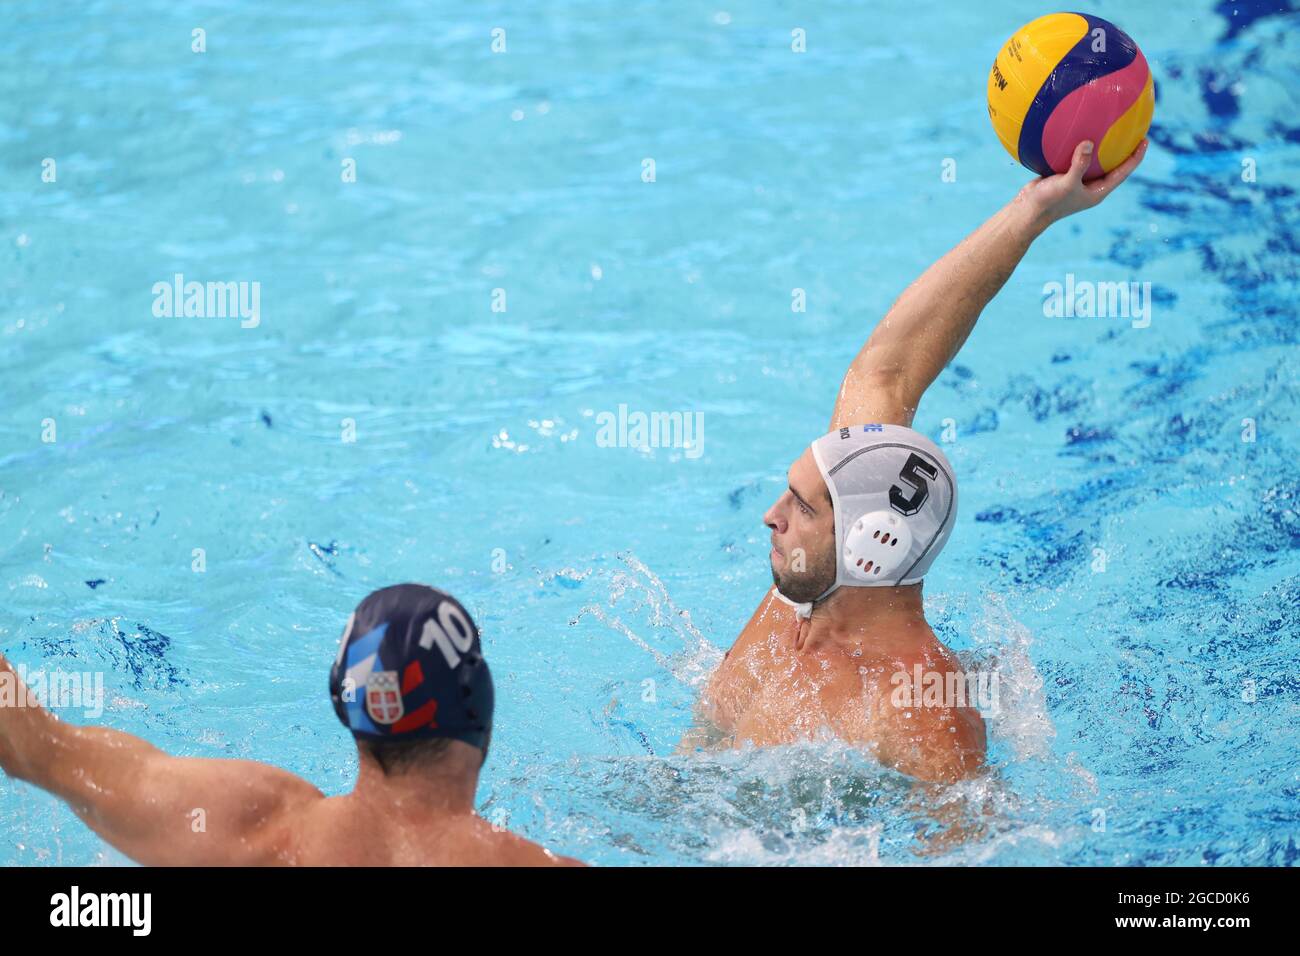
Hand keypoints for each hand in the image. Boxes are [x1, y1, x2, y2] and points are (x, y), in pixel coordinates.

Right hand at [1018, 138, 1147, 227]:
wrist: (1026, 211)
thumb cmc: (1049, 202)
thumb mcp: (1066, 183)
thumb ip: (1079, 164)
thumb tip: (1090, 142)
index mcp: (1097, 191)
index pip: (1123, 172)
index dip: (1135, 157)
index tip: (1145, 140)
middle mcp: (1090, 186)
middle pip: (1112, 165)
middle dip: (1122, 150)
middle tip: (1132, 130)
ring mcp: (1077, 181)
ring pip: (1094, 162)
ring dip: (1101, 147)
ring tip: (1108, 127)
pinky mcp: (1063, 176)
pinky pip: (1076, 159)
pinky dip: (1079, 147)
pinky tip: (1078, 131)